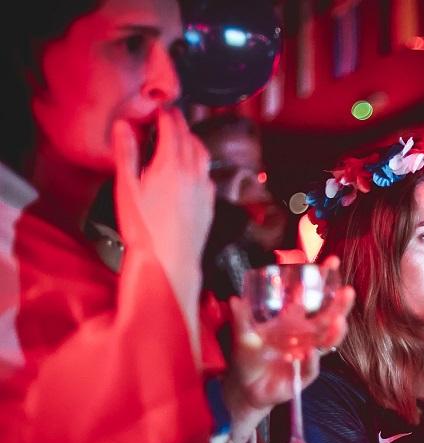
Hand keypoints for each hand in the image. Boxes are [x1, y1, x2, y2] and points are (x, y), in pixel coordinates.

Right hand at [112, 108, 213, 267]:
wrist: (169, 261)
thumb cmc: (143, 228)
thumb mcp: (127, 189)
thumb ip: (125, 154)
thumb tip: (123, 125)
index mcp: (171, 164)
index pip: (173, 129)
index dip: (167, 116)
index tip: (162, 108)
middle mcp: (193, 172)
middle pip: (190, 139)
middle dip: (181, 125)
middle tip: (172, 118)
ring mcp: (205, 188)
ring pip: (203, 155)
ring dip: (193, 141)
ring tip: (184, 137)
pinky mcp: (210, 203)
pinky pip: (207, 174)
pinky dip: (200, 162)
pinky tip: (193, 168)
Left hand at [226, 256, 354, 410]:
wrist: (246, 388)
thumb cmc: (249, 357)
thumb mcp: (243, 336)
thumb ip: (241, 319)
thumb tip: (234, 299)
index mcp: (294, 320)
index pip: (313, 296)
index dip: (323, 279)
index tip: (332, 262)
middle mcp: (306, 335)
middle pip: (329, 317)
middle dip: (340, 304)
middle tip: (347, 291)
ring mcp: (308, 354)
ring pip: (328, 342)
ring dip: (335, 332)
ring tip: (338, 321)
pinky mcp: (303, 375)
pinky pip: (311, 367)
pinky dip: (312, 360)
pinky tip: (309, 352)